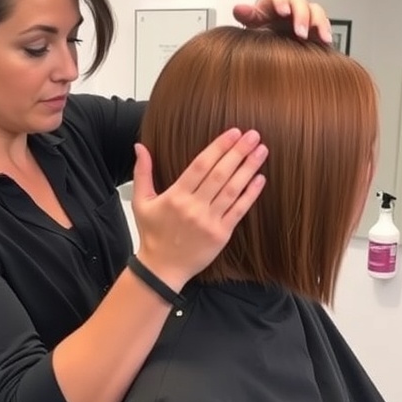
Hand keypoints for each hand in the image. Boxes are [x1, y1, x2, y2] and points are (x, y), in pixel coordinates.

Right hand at [131, 129, 267, 290]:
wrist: (161, 269)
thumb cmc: (152, 234)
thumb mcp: (141, 202)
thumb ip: (142, 172)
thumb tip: (140, 146)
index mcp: (175, 196)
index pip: (200, 165)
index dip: (219, 147)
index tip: (233, 132)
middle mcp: (194, 207)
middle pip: (220, 174)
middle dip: (238, 152)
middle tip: (254, 135)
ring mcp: (209, 221)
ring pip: (232, 190)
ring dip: (249, 169)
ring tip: (262, 151)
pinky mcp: (221, 234)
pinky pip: (239, 211)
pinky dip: (250, 194)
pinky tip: (260, 179)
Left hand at [233, 0, 331, 42]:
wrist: (273, 44)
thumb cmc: (263, 30)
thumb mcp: (254, 23)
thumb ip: (248, 16)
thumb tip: (238, 9)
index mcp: (274, 3)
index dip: (282, 2)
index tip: (283, 12)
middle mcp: (291, 6)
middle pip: (300, 2)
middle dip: (302, 16)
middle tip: (300, 33)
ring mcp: (304, 15)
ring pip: (315, 11)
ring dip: (317, 23)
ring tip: (319, 37)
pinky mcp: (315, 26)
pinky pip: (324, 24)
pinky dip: (326, 31)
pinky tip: (326, 40)